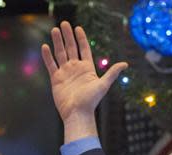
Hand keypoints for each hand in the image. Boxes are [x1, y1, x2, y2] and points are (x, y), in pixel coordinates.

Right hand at [41, 21, 127, 141]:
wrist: (77, 113)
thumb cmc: (91, 101)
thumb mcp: (103, 85)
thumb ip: (112, 73)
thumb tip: (125, 64)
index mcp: (87, 68)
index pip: (83, 49)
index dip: (81, 38)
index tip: (77, 28)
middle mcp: (75, 68)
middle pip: (71, 48)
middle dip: (67, 36)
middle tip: (64, 24)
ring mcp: (65, 73)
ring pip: (60, 54)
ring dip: (57, 42)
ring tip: (54, 30)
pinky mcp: (56, 79)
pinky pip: (51, 65)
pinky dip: (48, 56)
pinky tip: (45, 46)